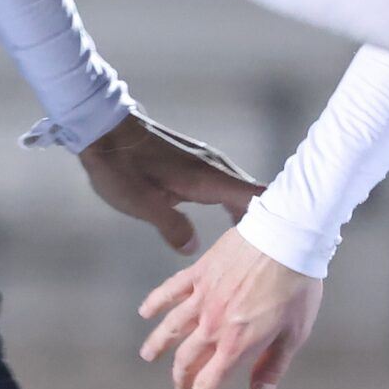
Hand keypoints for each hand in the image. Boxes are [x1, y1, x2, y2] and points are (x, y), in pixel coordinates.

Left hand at [79, 113, 261, 255]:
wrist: (102, 128)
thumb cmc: (117, 165)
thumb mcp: (138, 201)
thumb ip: (170, 225)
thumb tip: (194, 250)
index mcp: (206, 177)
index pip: (257, 197)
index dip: (278, 220)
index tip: (286, 246)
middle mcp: (214, 168)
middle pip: (257, 198)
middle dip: (267, 227)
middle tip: (271, 260)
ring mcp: (207, 165)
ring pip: (243, 193)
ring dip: (251, 218)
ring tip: (256, 251)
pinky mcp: (196, 166)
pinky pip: (228, 189)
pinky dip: (236, 208)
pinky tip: (233, 228)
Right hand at [139, 225, 322, 388]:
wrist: (284, 241)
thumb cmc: (297, 287)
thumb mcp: (295, 334)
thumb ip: (272, 366)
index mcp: (238, 343)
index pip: (210, 382)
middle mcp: (213, 325)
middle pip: (187, 359)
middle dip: (181, 377)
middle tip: (179, 386)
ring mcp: (201, 298)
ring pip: (171, 327)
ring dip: (158, 344)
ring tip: (148, 355)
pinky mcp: (197, 274)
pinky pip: (169, 291)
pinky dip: (155, 302)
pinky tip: (145, 311)